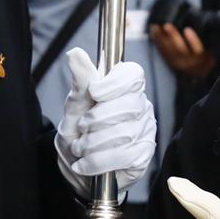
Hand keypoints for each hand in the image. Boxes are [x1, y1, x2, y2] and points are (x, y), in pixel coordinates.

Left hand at [55, 47, 155, 190]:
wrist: (75, 165)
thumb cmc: (78, 131)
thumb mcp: (74, 106)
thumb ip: (80, 81)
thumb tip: (75, 53)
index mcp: (124, 88)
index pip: (133, 74)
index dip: (114, 83)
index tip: (95, 93)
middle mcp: (140, 106)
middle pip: (129, 104)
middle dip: (97, 119)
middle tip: (81, 128)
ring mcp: (145, 131)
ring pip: (126, 132)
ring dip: (94, 143)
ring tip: (80, 148)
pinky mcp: (143, 155)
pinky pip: (126, 155)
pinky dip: (99, 161)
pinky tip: (85, 164)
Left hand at [149, 23, 214, 78]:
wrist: (200, 71)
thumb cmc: (206, 54)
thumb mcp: (210, 47)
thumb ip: (206, 37)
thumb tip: (207, 18)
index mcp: (201, 57)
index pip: (198, 49)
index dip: (193, 39)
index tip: (188, 29)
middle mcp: (189, 61)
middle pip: (180, 49)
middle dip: (173, 36)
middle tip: (167, 25)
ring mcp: (178, 62)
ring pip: (168, 51)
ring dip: (161, 38)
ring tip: (156, 27)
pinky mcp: (169, 62)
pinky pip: (162, 52)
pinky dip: (157, 42)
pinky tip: (153, 32)